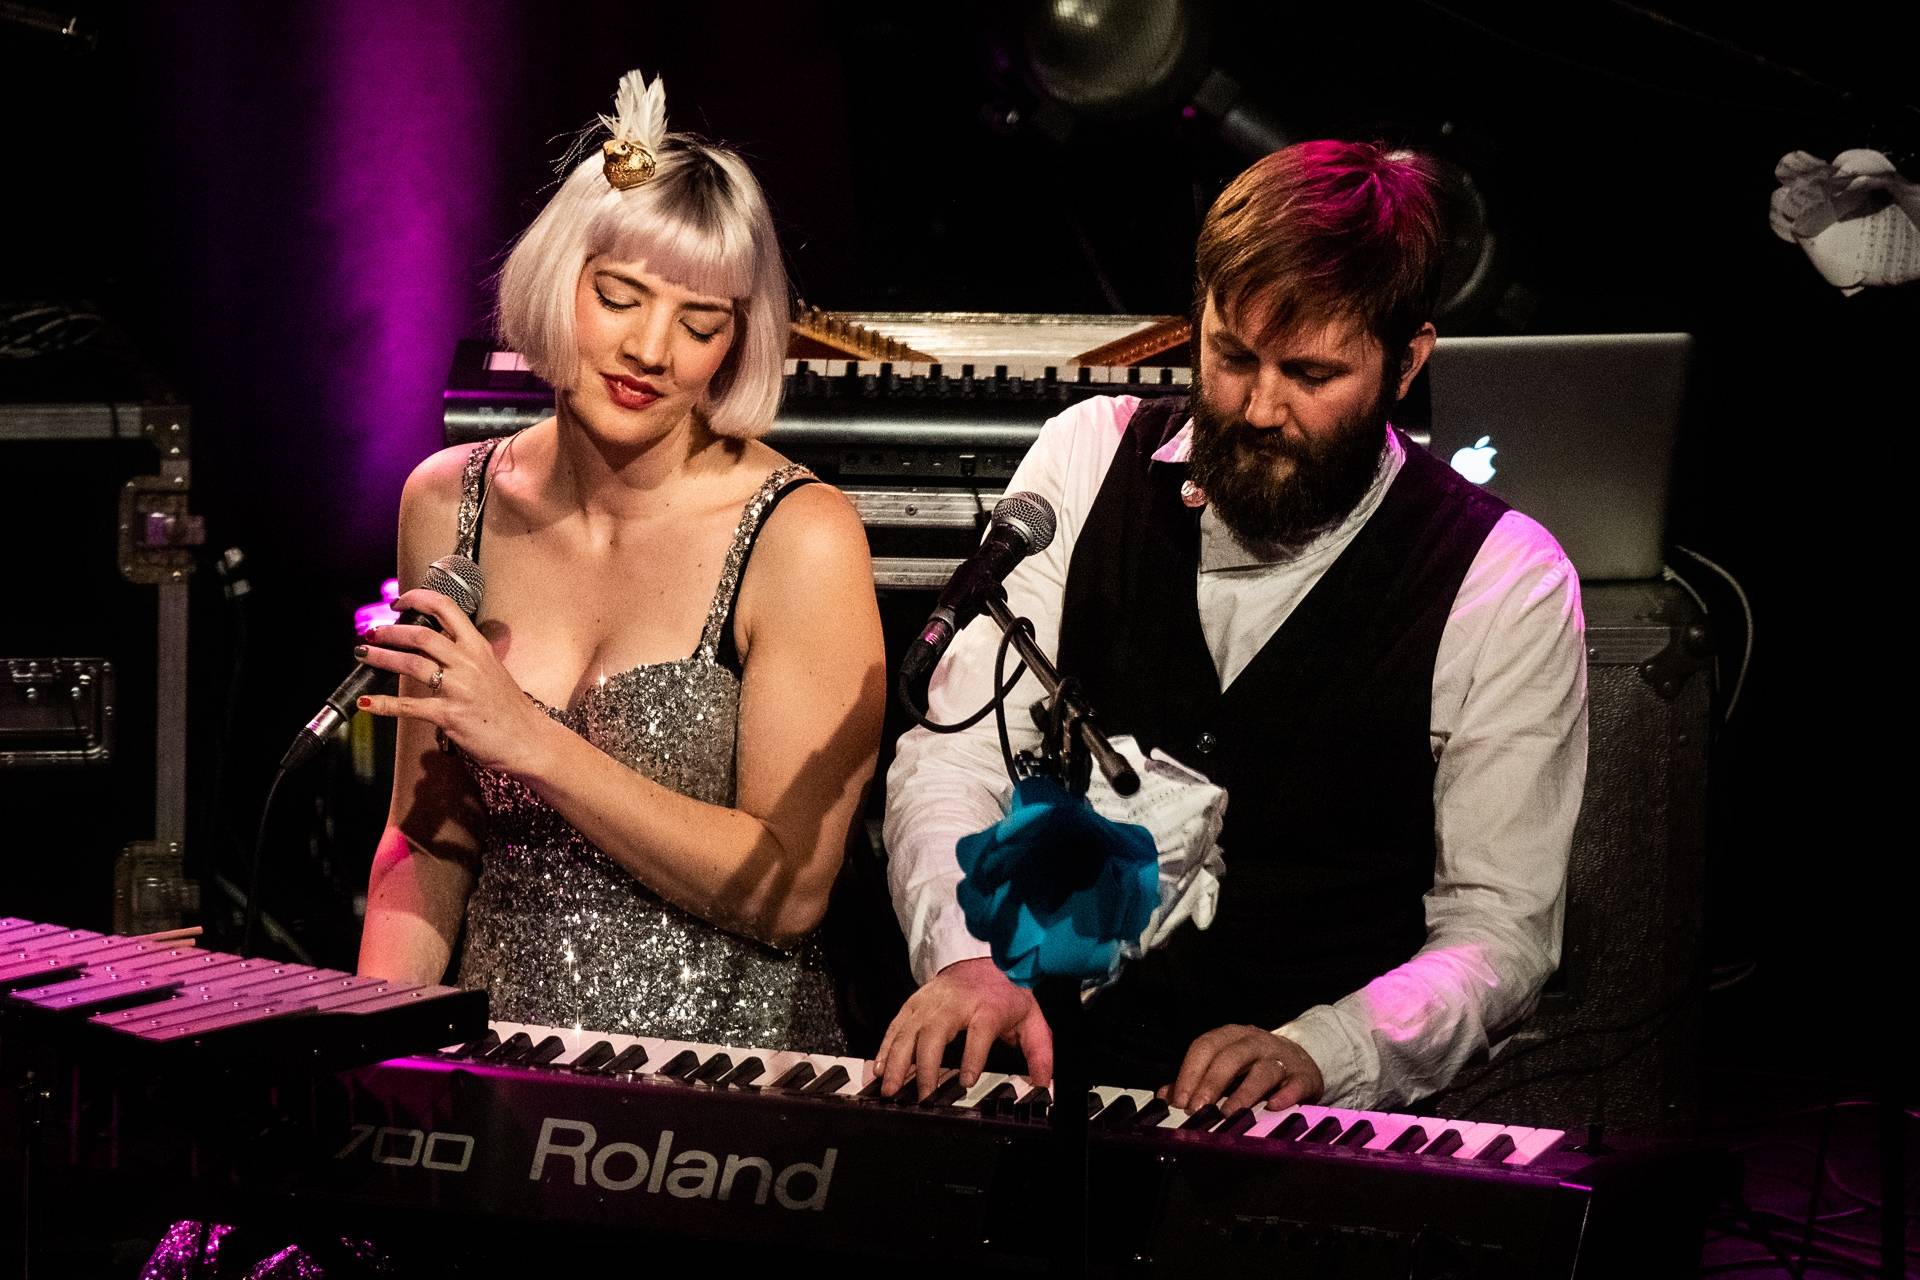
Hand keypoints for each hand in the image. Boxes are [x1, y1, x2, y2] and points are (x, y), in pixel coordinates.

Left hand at [355, 588, 549, 774]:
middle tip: (372, 632)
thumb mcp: (493, 671)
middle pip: (421, 634)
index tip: (399, 603)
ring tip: (363, 654)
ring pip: (411, 663)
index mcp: (478, 647)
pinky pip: (409, 706)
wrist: (528, 739)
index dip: (417, 599)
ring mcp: (458, 688)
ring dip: (381, 657)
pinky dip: (383, 704)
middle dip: (390, 631)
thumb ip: (467, 656)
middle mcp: (468, 662)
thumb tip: (440, 645)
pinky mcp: (449, 714)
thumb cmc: (511, 709)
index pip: (446, 609)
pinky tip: (366, 702)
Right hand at [873, 957, 1052, 1098]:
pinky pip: (897, 1024)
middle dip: (926, 1066)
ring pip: (910, 1030)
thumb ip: (1039, 1052)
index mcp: (987, 1007)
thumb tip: (1044, 1084)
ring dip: (898, 1061)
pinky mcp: (916, 1001)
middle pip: (936, 1032)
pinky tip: (880, 1067)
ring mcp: (931, 1001)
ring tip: (891, 1088)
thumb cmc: (1008, 995)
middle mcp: (956, 1003)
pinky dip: (886, 1046)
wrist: (986, 961)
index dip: (973, 1055)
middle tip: (922, 1095)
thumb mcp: (1032, 1020)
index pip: (980, 1031)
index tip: (967, 1080)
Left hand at [1159, 1024, 1323, 1115]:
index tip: (1180, 1100)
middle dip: (1212, 1082)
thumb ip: (1195, 1080)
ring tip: (1228, 1113)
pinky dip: (1285, 1095)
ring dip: (1244, 1093)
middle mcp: (1256, 1042)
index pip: (1206, 1046)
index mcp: (1232, 1036)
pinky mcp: (1304, 1076)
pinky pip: (1296, 1083)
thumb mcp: (1225, 1067)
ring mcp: (1282, 1057)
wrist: (1302, 1061)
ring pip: (1263, 1070)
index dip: (1190, 1071)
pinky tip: (1273, 1106)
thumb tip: (1165, 1096)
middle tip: (1198, 1109)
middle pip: (1231, 1056)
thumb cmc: (1255, 1065)